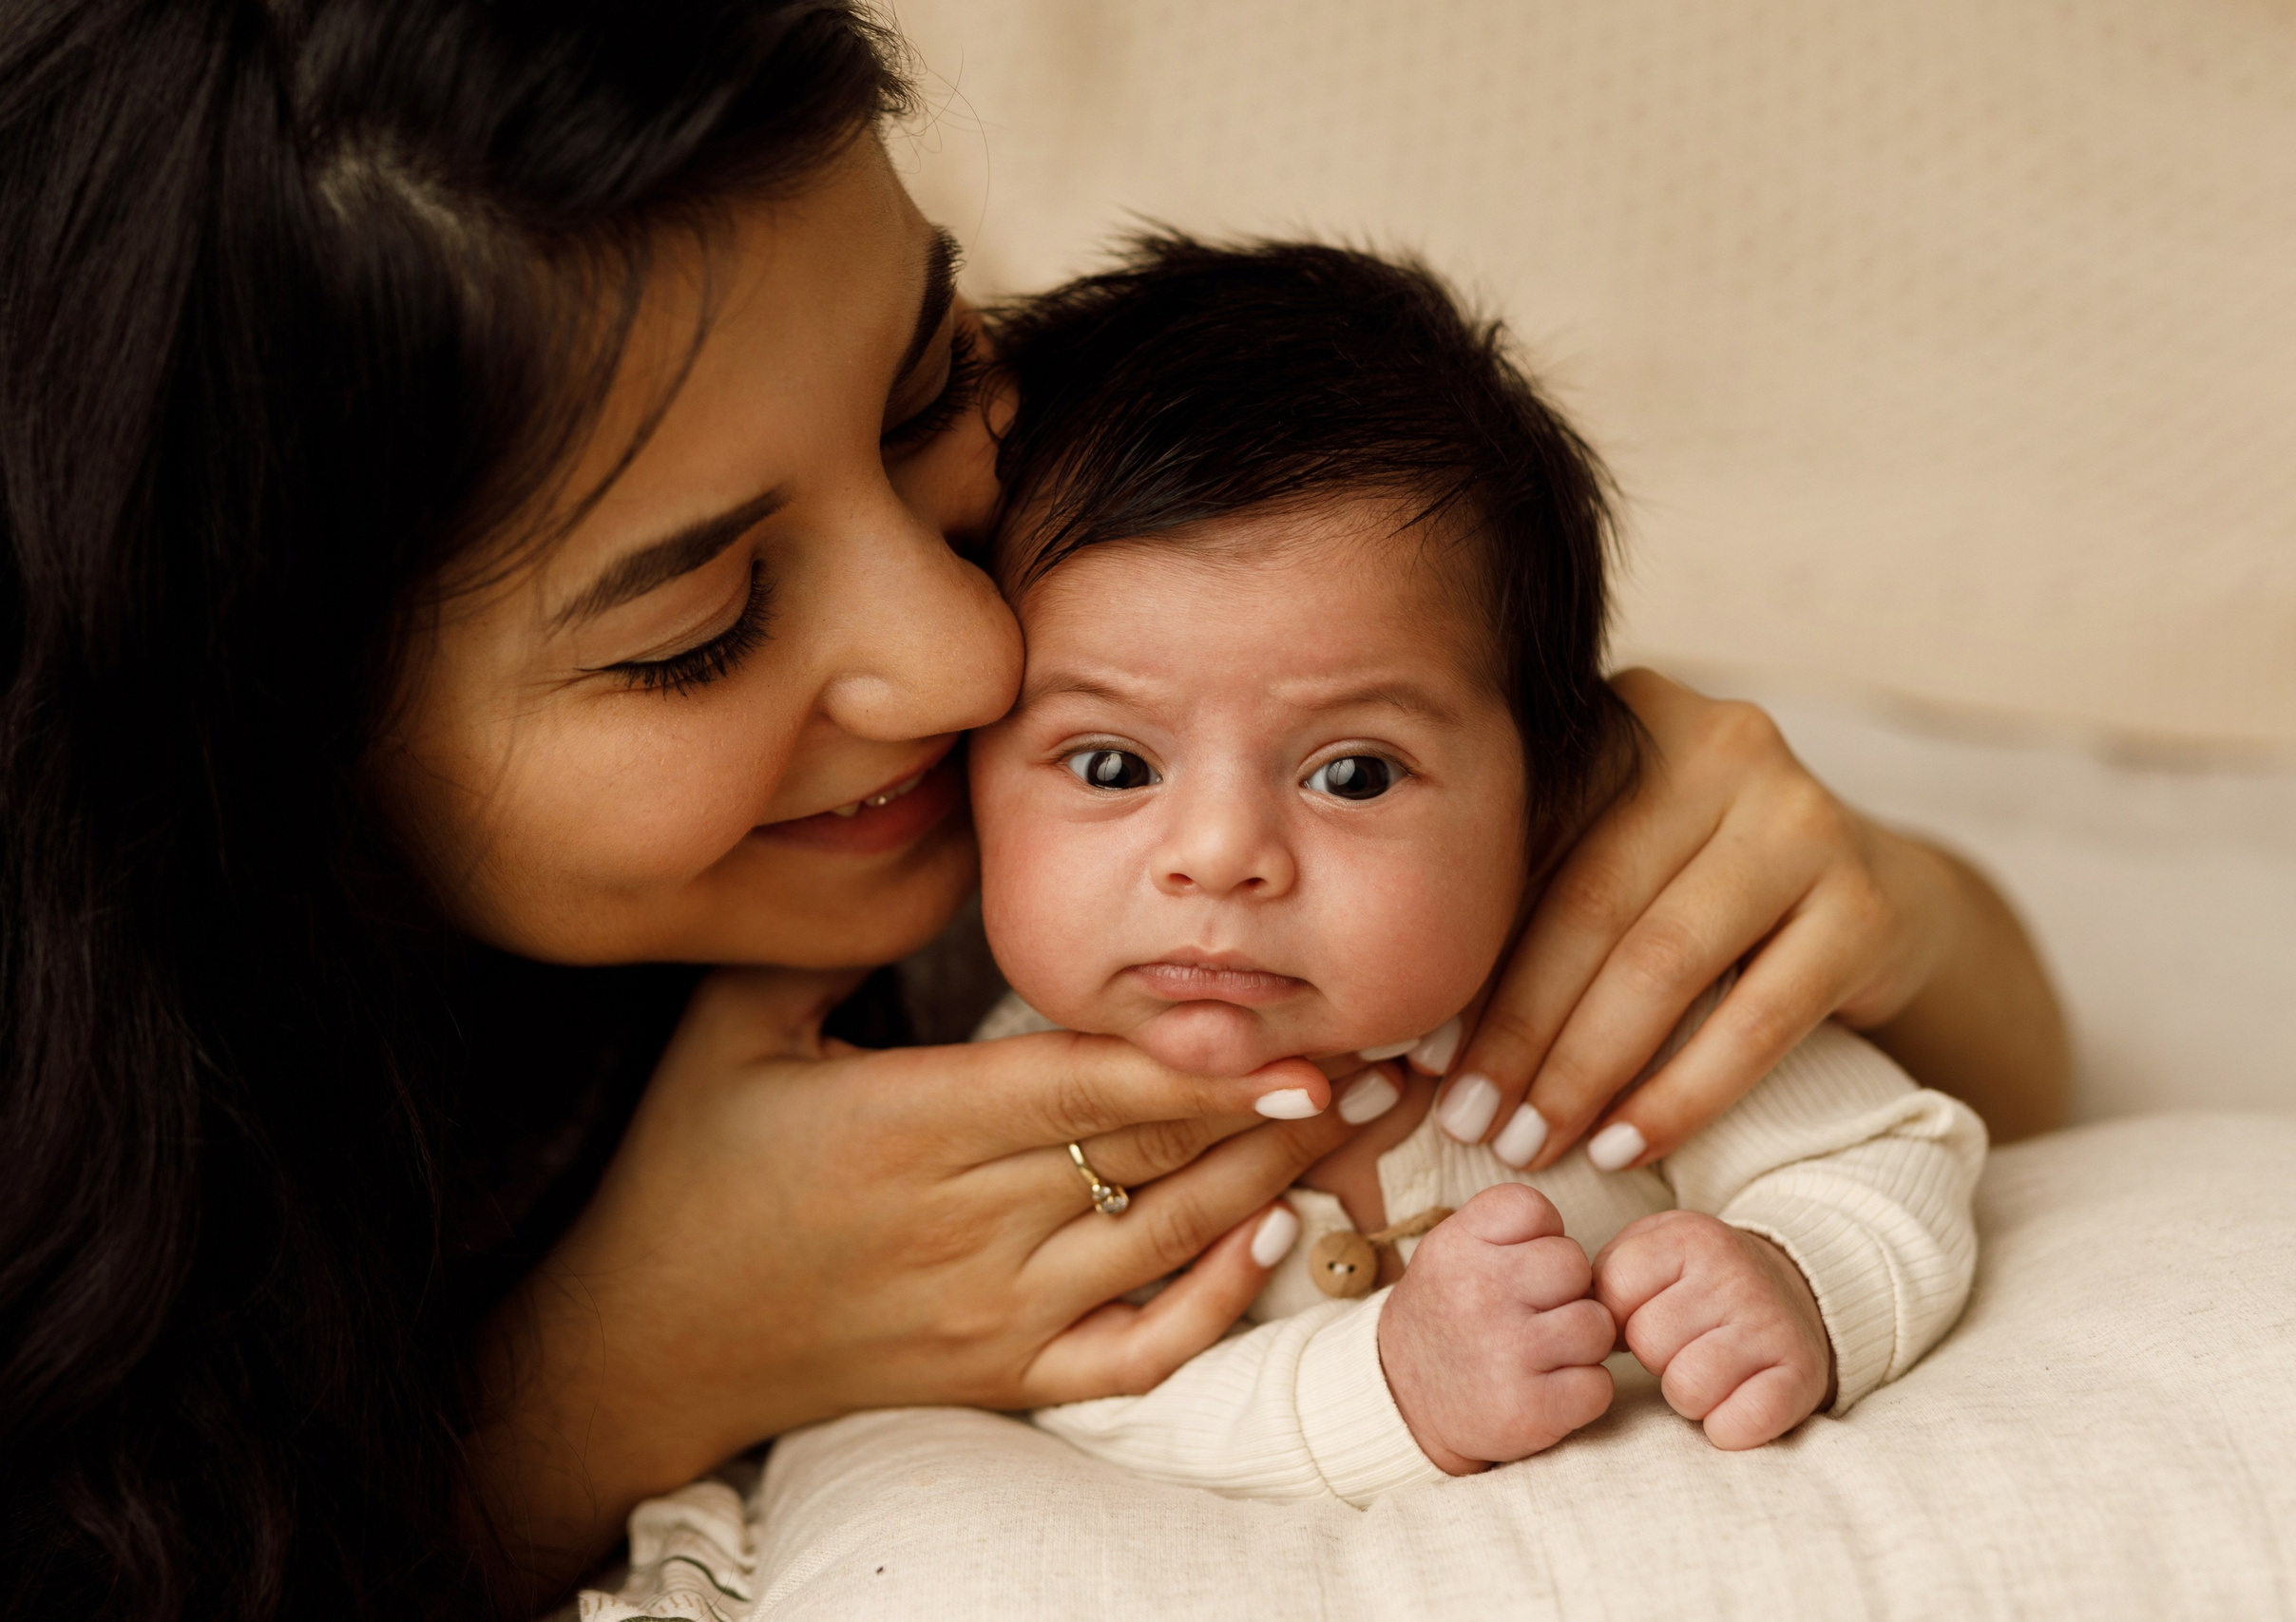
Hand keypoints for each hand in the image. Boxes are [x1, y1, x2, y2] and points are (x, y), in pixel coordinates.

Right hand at [468, 967, 1372, 1601]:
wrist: (642, 1342)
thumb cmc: (688, 1169)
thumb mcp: (730, 1029)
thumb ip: (830, 937)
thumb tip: (916, 834)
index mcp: (901, 1127)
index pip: (1076, 1087)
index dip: (1192, 1066)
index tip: (1289, 1040)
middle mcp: (959, 1224)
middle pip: (1145, 1156)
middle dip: (1270, 1107)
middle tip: (1381, 1061)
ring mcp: (987, 1310)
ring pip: (1160, 1241)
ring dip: (1268, 1184)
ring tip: (1356, 1128)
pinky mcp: (997, 1371)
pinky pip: (1130, 1353)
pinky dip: (1208, 1306)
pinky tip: (1267, 1244)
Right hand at [1377, 1184, 1615, 1474]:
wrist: (1401, 1403)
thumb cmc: (1446, 1318)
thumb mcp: (1450, 1253)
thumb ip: (1509, 1232)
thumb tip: (1593, 1258)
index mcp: (1455, 1247)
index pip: (1535, 1209)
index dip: (1539, 1238)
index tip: (1517, 1266)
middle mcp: (1478, 1293)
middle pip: (1574, 1263)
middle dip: (1565, 1289)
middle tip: (1533, 1314)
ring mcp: (1506, 1353)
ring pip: (1596, 1325)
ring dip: (1580, 1342)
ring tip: (1542, 1352)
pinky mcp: (1529, 1410)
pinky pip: (1598, 1385)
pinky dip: (1582, 1391)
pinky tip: (1546, 1389)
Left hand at [1431, 669, 2067, 1170]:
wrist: (1873, 897)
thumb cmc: (1694, 890)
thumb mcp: (1609, 864)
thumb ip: (1523, 907)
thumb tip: (1409, 1041)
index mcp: (1631, 714)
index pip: (1529, 845)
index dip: (1468, 959)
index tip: (1419, 1060)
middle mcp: (1721, 744)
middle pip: (1589, 906)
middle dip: (1518, 1031)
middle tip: (1469, 1122)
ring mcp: (1803, 817)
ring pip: (1664, 964)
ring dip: (1585, 1072)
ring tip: (1532, 1143)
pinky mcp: (1864, 904)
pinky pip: (1755, 1019)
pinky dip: (1680, 1095)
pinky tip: (1624, 1146)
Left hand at [1593, 1209, 1831, 1448]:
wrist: (1796, 1293)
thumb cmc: (1700, 1283)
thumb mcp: (1651, 1252)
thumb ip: (1605, 1274)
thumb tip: (1577, 1321)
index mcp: (1689, 1238)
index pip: (1611, 1295)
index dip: (1620, 1317)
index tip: (1646, 1313)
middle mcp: (1734, 1276)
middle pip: (1648, 1344)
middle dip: (1654, 1356)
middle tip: (1682, 1346)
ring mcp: (1770, 1327)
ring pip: (1687, 1388)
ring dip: (1688, 1395)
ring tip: (1707, 1372)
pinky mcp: (1800, 1378)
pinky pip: (1738, 1424)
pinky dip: (1727, 1426)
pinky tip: (1735, 1402)